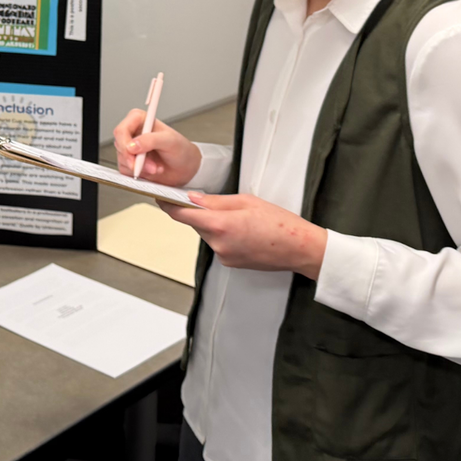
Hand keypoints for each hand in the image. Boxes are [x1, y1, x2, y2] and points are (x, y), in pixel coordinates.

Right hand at [113, 110, 201, 185]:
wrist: (186, 168)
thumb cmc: (181, 150)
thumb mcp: (169, 141)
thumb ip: (151, 140)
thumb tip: (132, 145)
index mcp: (139, 120)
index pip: (121, 129)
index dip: (125, 143)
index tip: (134, 153)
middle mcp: (132, 133)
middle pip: (119, 145)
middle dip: (134, 159)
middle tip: (149, 165)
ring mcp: (130, 149)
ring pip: (122, 159)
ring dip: (140, 167)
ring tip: (156, 167)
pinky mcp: (130, 163)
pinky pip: (125, 170)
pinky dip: (139, 173)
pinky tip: (152, 170)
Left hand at [158, 192, 327, 279]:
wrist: (300, 248)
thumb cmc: (280, 223)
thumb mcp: (247, 201)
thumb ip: (216, 201)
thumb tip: (194, 199)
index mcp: (221, 225)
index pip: (182, 215)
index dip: (168, 205)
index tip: (161, 198)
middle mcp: (218, 244)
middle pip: (196, 224)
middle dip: (201, 213)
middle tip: (219, 204)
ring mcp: (224, 256)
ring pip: (208, 234)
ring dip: (214, 224)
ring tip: (241, 219)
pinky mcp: (230, 263)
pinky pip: (218, 244)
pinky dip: (223, 235)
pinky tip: (244, 231)